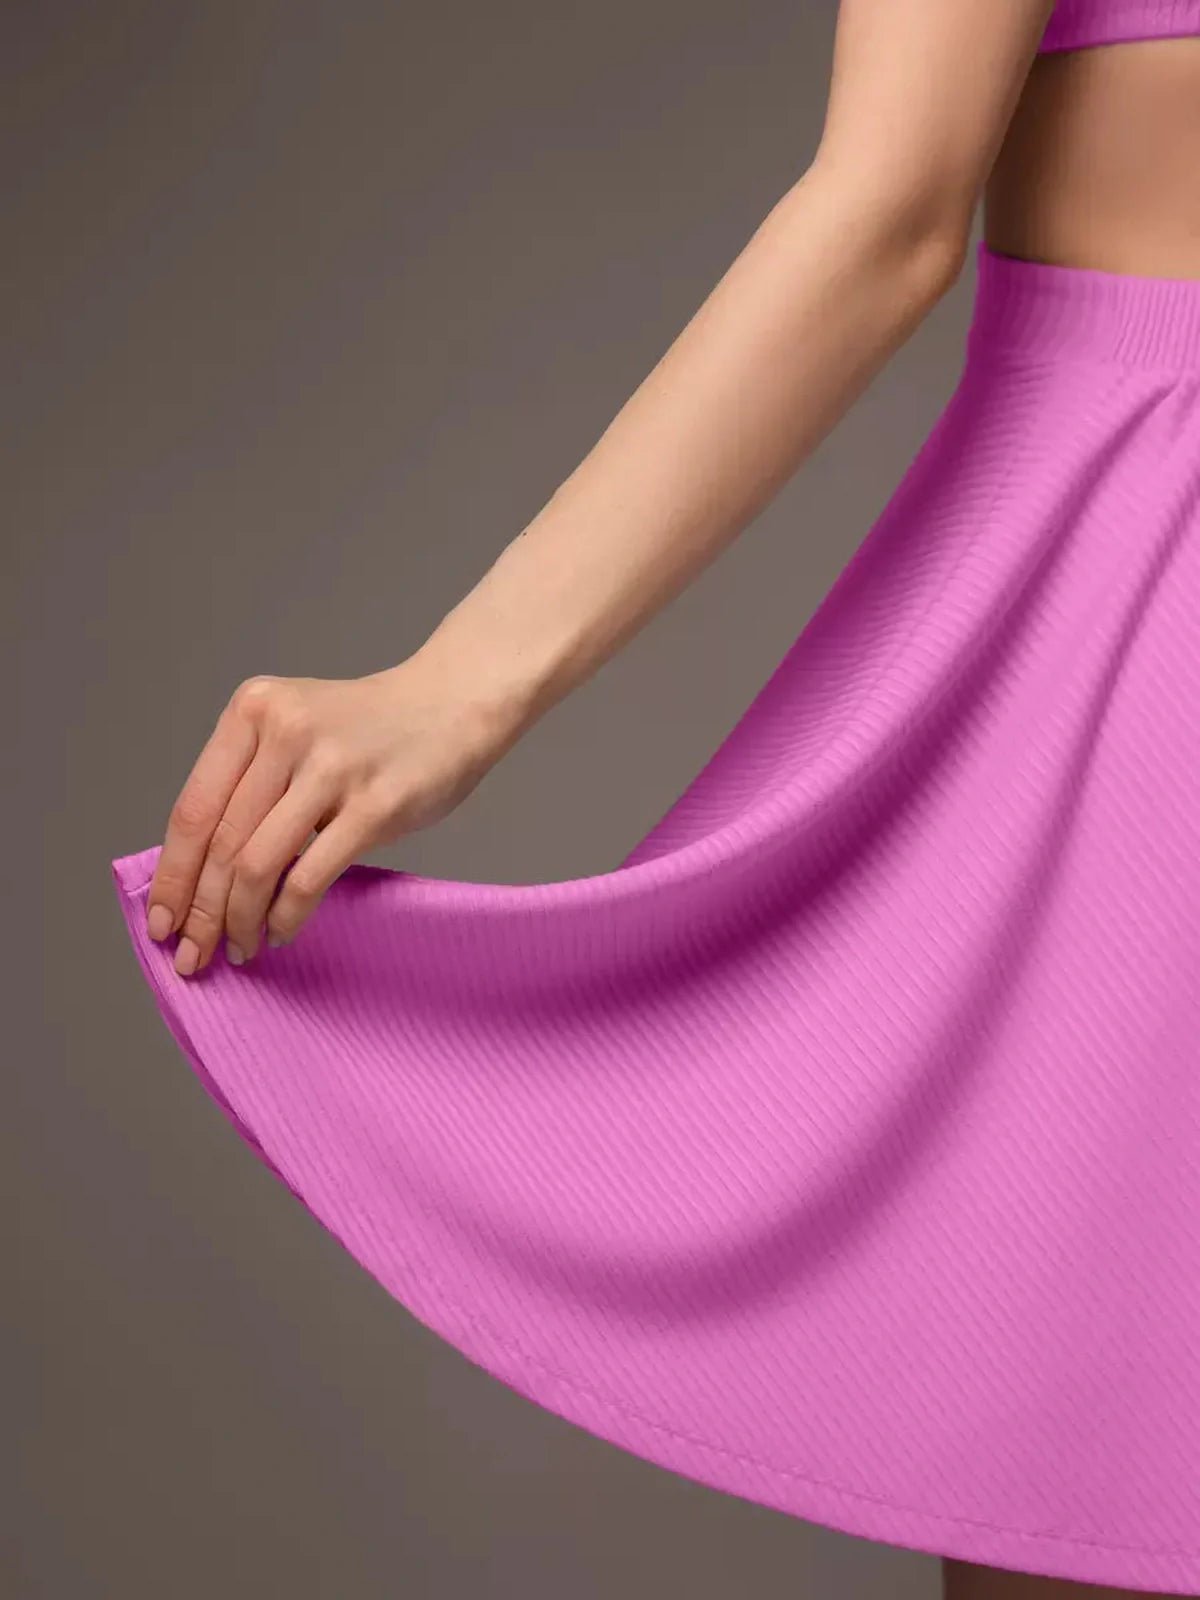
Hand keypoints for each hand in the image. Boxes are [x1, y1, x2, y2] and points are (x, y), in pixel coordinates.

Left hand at [144, 659, 514, 975]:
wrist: (452, 704)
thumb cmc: (370, 730)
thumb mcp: (295, 729)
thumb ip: (250, 781)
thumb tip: (201, 874)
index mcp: (253, 710)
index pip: (193, 810)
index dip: (171, 876)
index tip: (160, 922)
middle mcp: (285, 731)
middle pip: (219, 843)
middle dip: (199, 911)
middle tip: (192, 954)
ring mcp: (331, 769)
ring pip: (256, 865)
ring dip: (238, 920)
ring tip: (240, 948)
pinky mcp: (374, 806)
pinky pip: (308, 877)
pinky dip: (286, 916)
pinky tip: (282, 931)